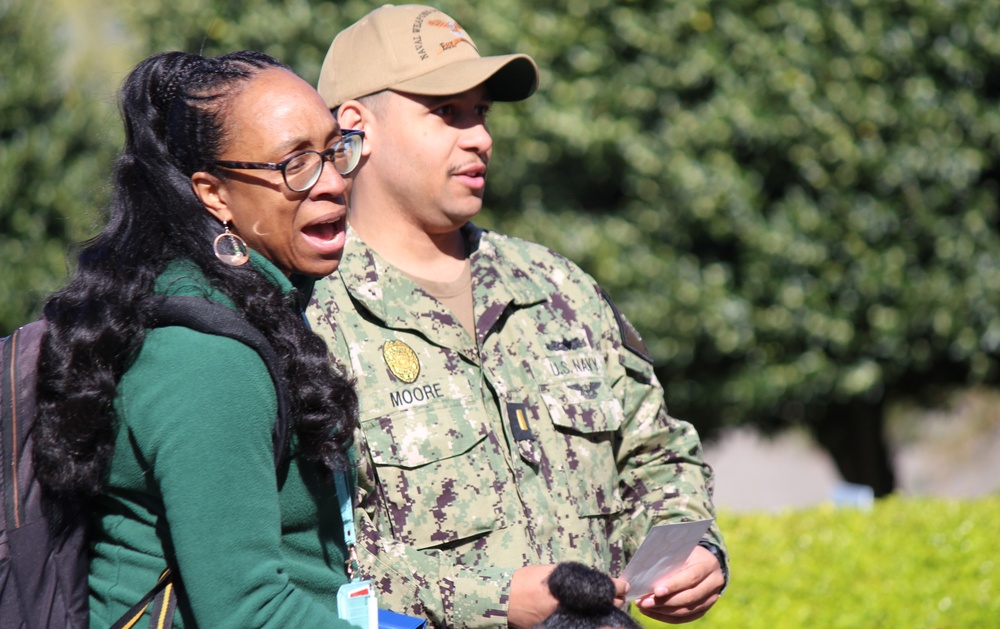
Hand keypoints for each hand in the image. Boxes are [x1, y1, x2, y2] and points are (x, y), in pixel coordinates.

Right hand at [508, 564, 630, 627]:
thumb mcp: (553, 572)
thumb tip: (596, 580)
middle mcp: (573, 606)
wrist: (507, 599)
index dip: (617, 586)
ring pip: (598, 619)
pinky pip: (584, 624)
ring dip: (604, 612)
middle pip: (606, 606)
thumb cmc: (529, 580)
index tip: (622, 585)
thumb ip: (575, 576)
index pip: (606, 588)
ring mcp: (570, 620)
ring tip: (605, 606)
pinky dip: (590, 620)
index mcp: (572, 588)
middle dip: (613, 600)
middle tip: (616, 595)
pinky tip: (591, 616)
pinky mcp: (564, 627)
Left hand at [632, 545, 723, 623]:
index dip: (674, 585)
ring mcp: (711, 598)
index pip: (691, 577)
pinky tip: (652, 612)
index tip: (656, 591)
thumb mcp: (678, 551)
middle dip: (665, 602)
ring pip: (687, 610)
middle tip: (645, 602)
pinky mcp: (704, 609)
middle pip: (690, 597)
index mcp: (708, 564)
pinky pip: (685, 617)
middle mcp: (714, 582)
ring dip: (663, 611)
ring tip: (644, 607)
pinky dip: (667, 617)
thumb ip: (667, 562)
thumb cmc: (684, 553)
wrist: (701, 560)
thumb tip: (647, 579)